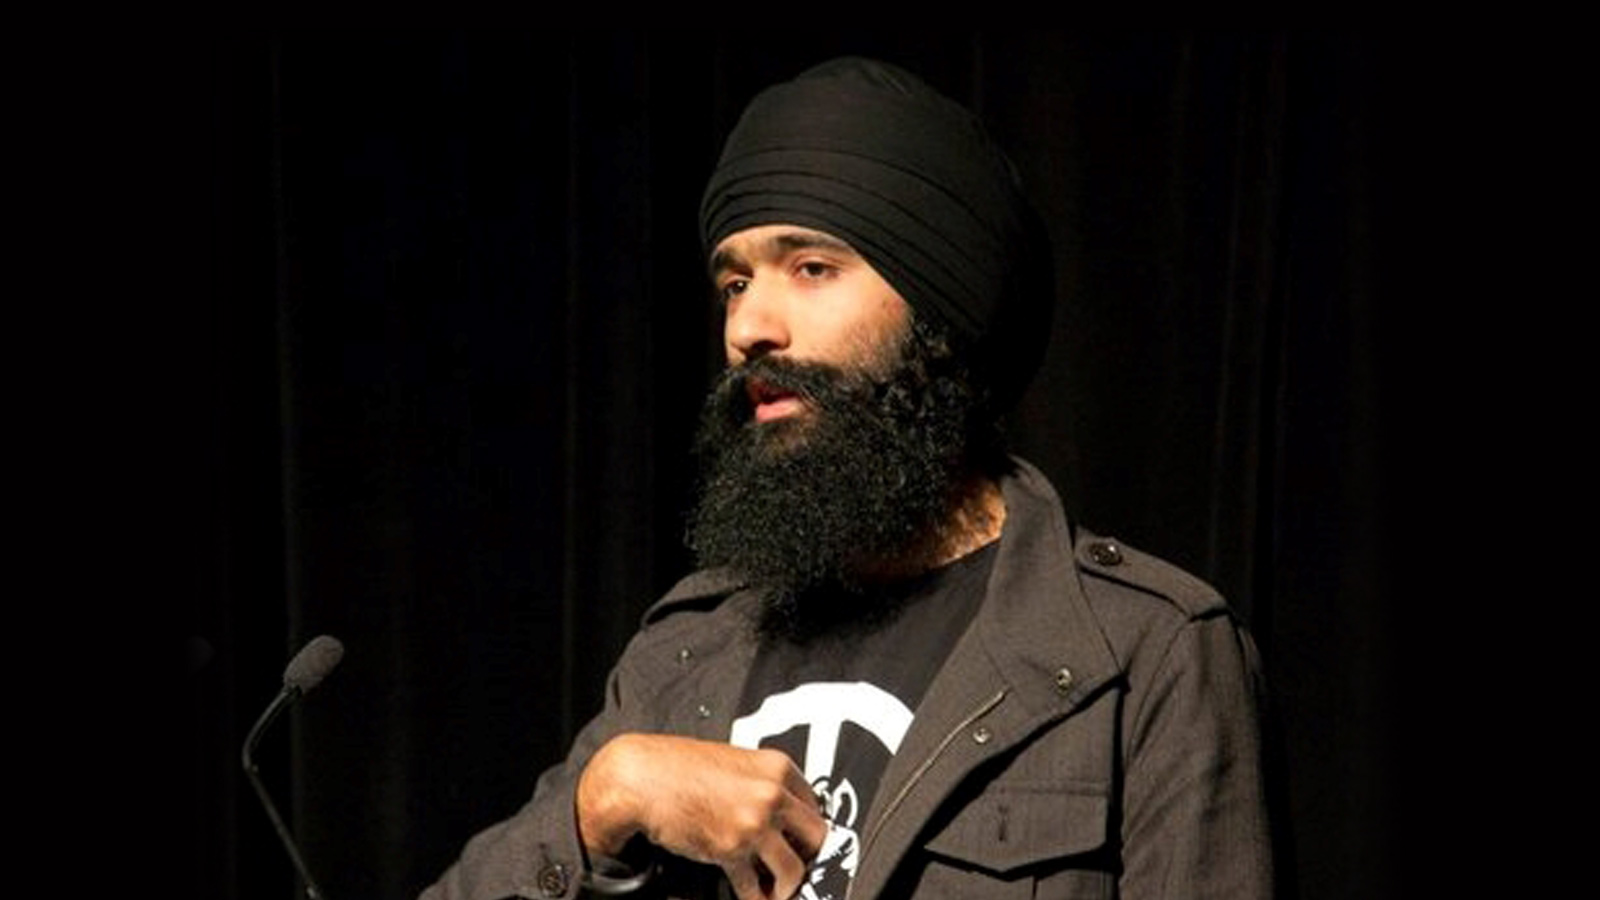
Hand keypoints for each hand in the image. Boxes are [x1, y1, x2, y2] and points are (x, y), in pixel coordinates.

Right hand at [577, 733, 827, 899]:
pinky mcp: (732, 850)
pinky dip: (755, 896)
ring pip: (794, 869)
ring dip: (785, 886)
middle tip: (796, 867)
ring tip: (775, 891)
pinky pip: (756, 887)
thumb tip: (774, 810)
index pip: (815, 804)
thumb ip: (758, 783)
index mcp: (777, 766)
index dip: (807, 829)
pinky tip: (750, 895)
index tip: (803, 843)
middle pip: (817, 836)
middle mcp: (772, 793)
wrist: (640, 778)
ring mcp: (755, 822)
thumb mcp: (732, 763)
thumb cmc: (677, 766)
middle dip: (808, 857)